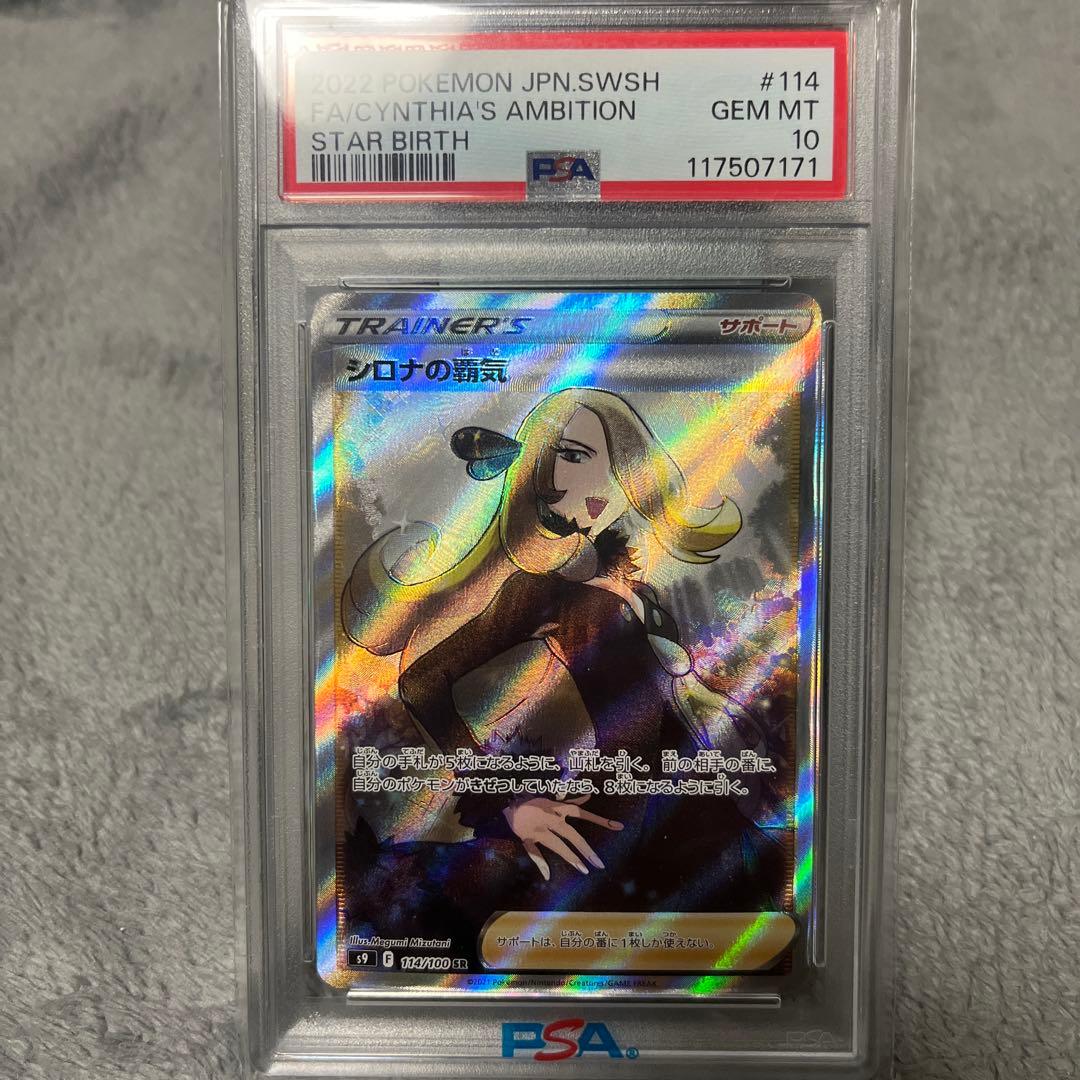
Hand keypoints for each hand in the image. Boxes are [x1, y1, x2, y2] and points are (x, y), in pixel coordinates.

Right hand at [502, 796, 622, 880]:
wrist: (506, 795)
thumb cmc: (530, 796)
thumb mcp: (552, 795)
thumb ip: (571, 798)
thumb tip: (589, 795)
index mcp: (557, 808)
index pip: (582, 813)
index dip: (600, 820)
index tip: (619, 827)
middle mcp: (550, 819)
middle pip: (572, 835)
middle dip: (586, 850)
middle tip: (599, 864)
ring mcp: (539, 829)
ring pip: (557, 845)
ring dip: (571, 857)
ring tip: (584, 870)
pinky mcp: (526, 837)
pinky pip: (533, 851)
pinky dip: (540, 863)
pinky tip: (548, 875)